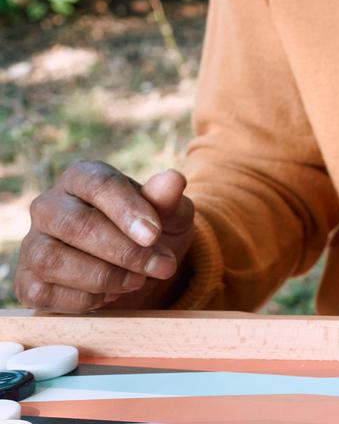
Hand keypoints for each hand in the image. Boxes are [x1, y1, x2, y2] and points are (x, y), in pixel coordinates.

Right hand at [14, 163, 193, 312]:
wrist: (130, 267)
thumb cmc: (147, 231)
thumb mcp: (169, 215)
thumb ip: (168, 200)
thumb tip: (173, 180)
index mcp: (82, 177)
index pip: (100, 184)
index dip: (127, 210)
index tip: (154, 235)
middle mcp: (48, 206)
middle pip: (77, 225)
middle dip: (124, 251)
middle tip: (161, 266)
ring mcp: (32, 244)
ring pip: (54, 260)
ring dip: (104, 276)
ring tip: (138, 280)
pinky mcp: (26, 280)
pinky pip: (45, 292)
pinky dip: (83, 299)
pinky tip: (110, 295)